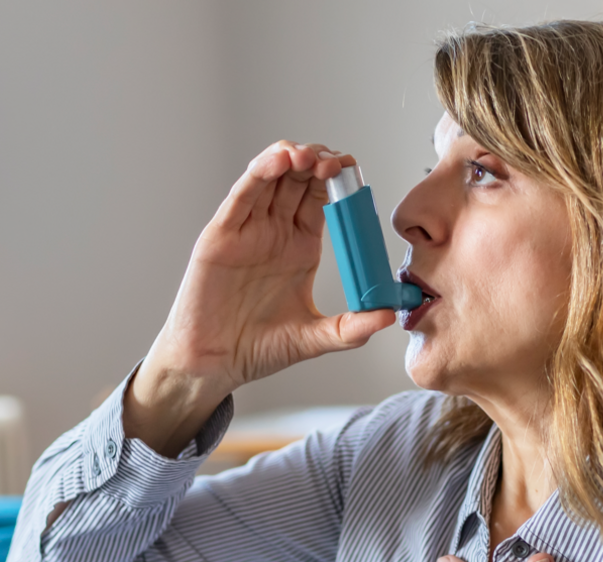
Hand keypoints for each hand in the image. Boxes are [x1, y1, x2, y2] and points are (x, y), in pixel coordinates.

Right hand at [125, 141, 395, 454]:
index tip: (354, 172)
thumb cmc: (258, 349)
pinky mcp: (221, 235)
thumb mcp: (314, 338)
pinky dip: (259, 174)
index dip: (338, 181)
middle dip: (317, 162)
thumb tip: (389, 317)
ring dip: (290, 159)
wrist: (214, 364)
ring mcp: (247, 230)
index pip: (323, 200)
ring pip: (270, 179)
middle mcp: (274, 231)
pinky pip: (241, 196)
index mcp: (300, 246)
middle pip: (298, 180)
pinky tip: (278, 161)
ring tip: (309, 155)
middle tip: (335, 161)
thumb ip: (351, 328)